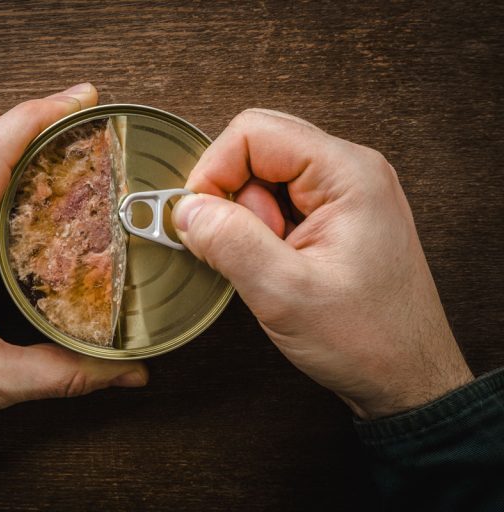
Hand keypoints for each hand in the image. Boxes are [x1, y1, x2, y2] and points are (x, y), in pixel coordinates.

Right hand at [172, 109, 472, 418]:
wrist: (406, 378)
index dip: (213, 170)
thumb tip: (186, 209)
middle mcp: (349, 172)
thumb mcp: (284, 293)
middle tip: (241, 246)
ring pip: (264, 178)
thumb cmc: (367, 340)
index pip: (254, 132)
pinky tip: (277, 265)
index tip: (198, 218)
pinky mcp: (335, 217)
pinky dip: (261, 231)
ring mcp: (345, 194)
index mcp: (347, 174)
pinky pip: (279, 203)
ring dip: (248, 219)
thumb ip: (229, 242)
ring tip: (272, 264)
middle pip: (258, 148)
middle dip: (231, 196)